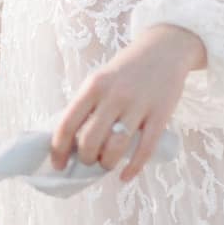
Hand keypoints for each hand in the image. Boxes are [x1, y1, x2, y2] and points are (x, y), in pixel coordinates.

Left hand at [51, 24, 205, 182]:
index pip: (67, 124)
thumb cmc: (126, 70)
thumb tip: (70, 142)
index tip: (58, 165)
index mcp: (93, 86)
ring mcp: (138, 105)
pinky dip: (133, 168)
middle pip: (90, 141)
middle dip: (86, 159)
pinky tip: (125, 176)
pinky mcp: (161, 115)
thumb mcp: (100, 79)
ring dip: (107, 163)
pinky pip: (144, 149)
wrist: (165, 49)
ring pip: (116, 148)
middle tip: (89, 161)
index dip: (58, 150)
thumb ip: (87, 106)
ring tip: (107, 164)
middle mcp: (114, 95)